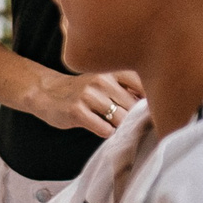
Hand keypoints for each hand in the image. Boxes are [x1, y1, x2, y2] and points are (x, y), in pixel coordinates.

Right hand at [26, 70, 141, 138]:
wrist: (46, 93)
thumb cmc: (83, 91)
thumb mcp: (106, 81)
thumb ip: (129, 89)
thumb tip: (156, 107)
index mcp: (112, 70)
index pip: (144, 87)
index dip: (148, 103)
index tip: (145, 110)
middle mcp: (102, 79)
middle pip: (133, 107)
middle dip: (133, 117)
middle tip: (126, 120)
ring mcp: (89, 95)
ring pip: (121, 119)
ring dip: (120, 126)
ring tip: (111, 122)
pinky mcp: (77, 111)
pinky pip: (105, 129)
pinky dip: (106, 132)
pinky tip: (98, 126)